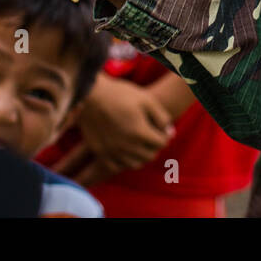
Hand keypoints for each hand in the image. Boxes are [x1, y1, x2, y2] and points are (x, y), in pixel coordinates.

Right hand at [52, 74, 174, 184]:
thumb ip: (161, 117)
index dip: (164, 135)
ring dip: (142, 156)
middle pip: (150, 156)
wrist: (91, 95)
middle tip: (151, 136)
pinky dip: (124, 161)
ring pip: (135, 164)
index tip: (160, 129)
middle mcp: (127, 146)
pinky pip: (117, 166)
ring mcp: (113, 151)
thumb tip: (169, 133)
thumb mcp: (146, 100)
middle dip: (155, 146)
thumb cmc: (120, 94)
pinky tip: (125, 150)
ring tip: (140, 143)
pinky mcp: (100, 152)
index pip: (162, 143)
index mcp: (140, 132)